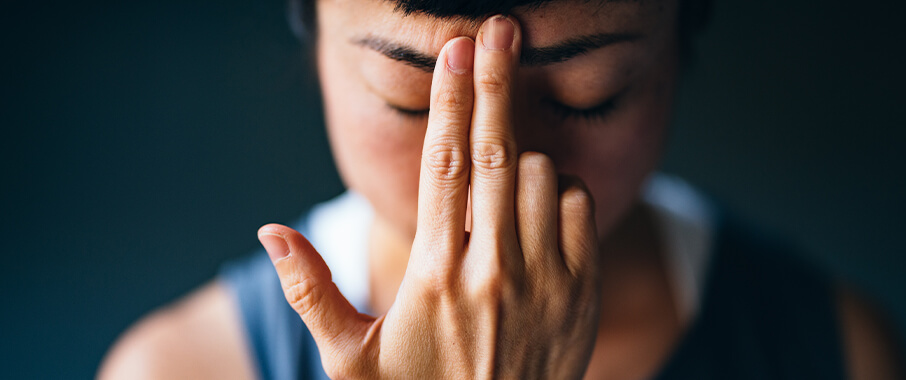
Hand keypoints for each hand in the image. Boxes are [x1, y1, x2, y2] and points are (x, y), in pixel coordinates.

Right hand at [258, 15, 599, 378]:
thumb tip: (267, 232)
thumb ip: (310, 291)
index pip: (443, 166)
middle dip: (497, 82)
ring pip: (541, 175)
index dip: (450, 100)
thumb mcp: (349, 359)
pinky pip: (578, 208)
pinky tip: (534, 205)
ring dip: (521, 154)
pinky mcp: (581, 294)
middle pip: (497, 152)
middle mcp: (493, 271)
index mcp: (434, 275)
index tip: (456, 51)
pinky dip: (558, 190)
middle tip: (500, 30)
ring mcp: (545, 282)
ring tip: (499, 167)